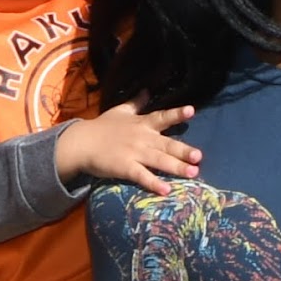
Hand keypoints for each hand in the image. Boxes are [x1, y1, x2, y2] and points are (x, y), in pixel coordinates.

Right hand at [55, 103, 200, 194]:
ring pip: (159, 160)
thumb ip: (136, 103)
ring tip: (193, 173)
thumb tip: (147, 90)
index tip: (191, 110)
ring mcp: (134, 153)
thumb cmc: (101, 126)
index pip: (162, 117)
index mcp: (141, 124)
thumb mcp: (120, 111)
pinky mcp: (125, 167)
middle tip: (199, 156)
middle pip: (166, 144)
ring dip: (176, 167)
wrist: (81, 142)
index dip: (176, 114)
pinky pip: (142, 176)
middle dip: (183, 150)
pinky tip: (166, 190)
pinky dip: (154, 182)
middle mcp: (142, 138)